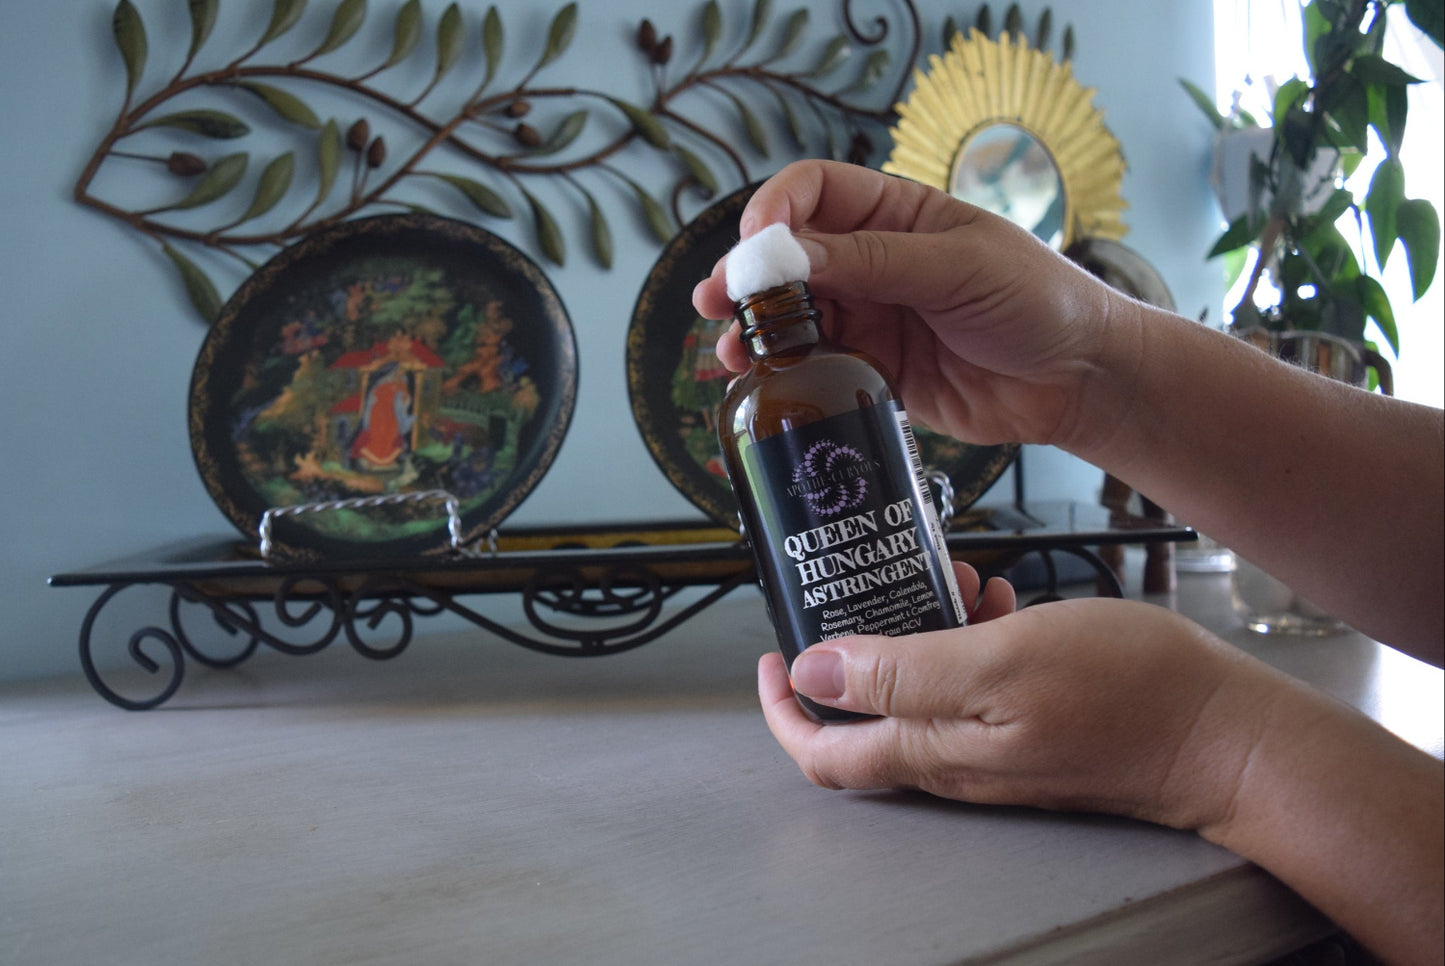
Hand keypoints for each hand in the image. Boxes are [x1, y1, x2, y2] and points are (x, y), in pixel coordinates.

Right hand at [692, 160, 1138, 449]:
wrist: (1081, 380)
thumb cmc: (1037, 302)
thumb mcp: (959, 267)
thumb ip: (875, 262)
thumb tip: (791, 255)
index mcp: (898, 215)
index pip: (817, 192)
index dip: (776, 210)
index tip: (755, 247)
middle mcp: (877, 263)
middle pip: (791, 260)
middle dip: (748, 278)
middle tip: (717, 302)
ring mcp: (875, 319)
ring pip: (796, 319)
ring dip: (757, 333)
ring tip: (729, 354)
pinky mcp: (877, 373)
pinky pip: (819, 370)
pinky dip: (786, 377)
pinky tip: (761, 385)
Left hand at [760, 587, 1291, 831]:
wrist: (1229, 735)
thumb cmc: (1129, 694)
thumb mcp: (995, 663)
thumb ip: (897, 673)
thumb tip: (811, 676)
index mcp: (937, 750)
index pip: (825, 755)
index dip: (783, 710)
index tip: (772, 655)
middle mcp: (959, 760)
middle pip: (870, 716)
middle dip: (862, 646)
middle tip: (883, 589)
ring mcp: (999, 747)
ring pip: (925, 691)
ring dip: (923, 629)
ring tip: (961, 579)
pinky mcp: (1036, 728)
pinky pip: (977, 685)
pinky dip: (974, 636)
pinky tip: (1002, 600)